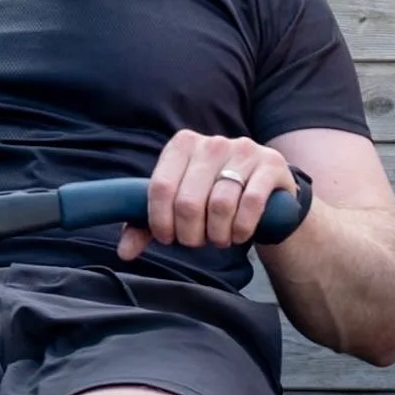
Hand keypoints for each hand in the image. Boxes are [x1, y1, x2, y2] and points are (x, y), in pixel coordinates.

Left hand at [117, 129, 297, 260]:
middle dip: (190, 234)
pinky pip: (251, 203)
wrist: (266, 189)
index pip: (160, 187)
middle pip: (188, 201)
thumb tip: (124, 252)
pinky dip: (241, 228)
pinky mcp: (270, 164)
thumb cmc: (212, 197)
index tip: (167, 237)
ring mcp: (243, 150)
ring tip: (219, 238)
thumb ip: (147, 225)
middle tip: (196, 241)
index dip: (160, 221)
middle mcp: (211, 143)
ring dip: (217, 234)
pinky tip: (239, 234)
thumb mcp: (178, 205)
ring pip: (220, 205)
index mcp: (182, 145)